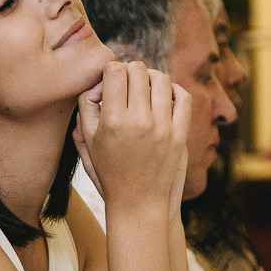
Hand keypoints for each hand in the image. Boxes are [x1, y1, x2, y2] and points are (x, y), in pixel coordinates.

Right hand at [74, 61, 190, 216]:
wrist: (137, 201)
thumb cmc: (108, 168)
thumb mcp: (88, 139)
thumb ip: (87, 105)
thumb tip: (100, 80)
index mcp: (113, 120)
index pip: (115, 70)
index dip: (112, 69)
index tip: (112, 79)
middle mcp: (139, 121)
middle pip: (138, 70)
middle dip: (130, 70)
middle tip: (127, 81)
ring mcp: (163, 127)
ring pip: (161, 79)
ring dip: (152, 77)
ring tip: (145, 86)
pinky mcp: (180, 134)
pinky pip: (183, 97)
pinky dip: (174, 90)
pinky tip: (164, 96)